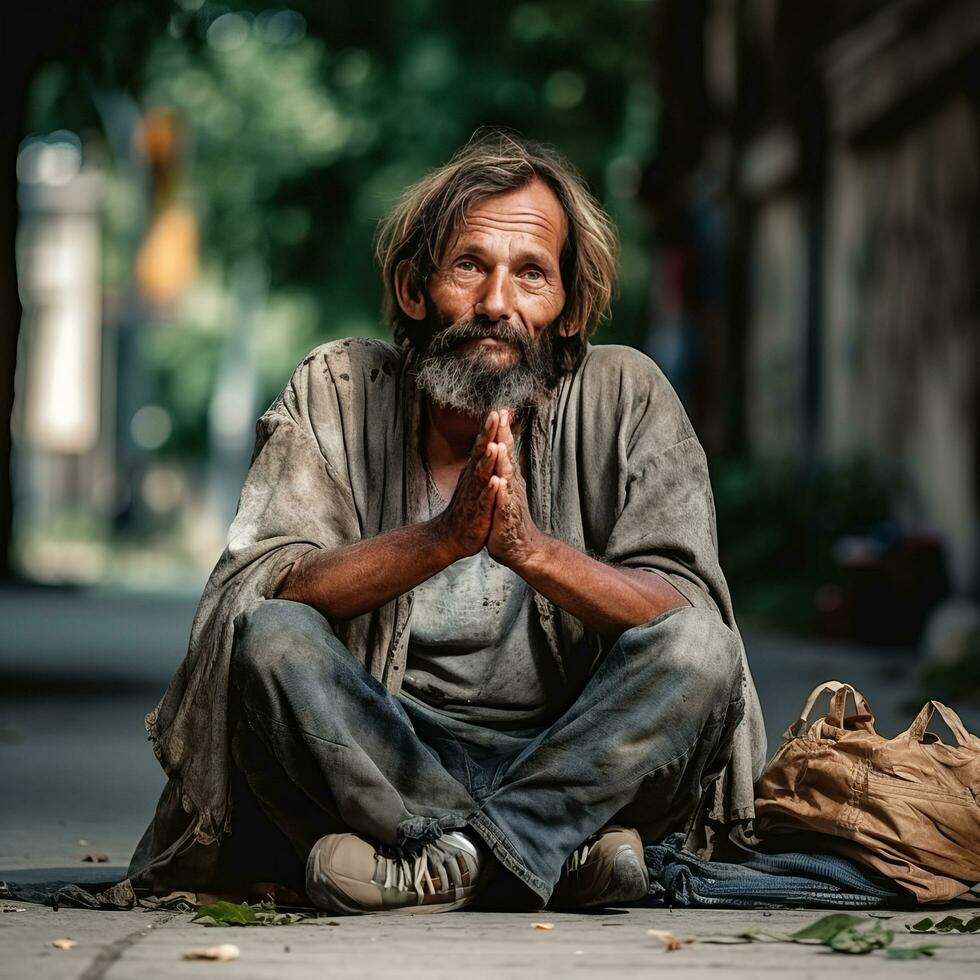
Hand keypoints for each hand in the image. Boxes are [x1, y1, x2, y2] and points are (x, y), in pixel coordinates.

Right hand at [435, 413, 502, 559]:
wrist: (449, 536)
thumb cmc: (465, 508)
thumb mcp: (474, 481)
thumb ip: (482, 462)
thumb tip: (489, 441)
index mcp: (474, 471)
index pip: (483, 445)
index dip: (490, 428)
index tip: (499, 408)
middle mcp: (472, 479)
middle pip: (481, 453)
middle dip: (488, 434)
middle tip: (494, 414)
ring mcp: (474, 495)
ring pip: (481, 474)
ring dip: (488, 460)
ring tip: (494, 445)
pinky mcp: (477, 513)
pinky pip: (483, 500)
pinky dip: (489, 491)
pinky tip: (494, 482)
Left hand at [487, 408, 545, 569]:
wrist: (521, 548)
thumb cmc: (510, 519)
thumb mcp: (505, 490)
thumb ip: (504, 470)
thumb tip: (502, 449)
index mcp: (509, 478)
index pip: (505, 449)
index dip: (502, 430)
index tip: (499, 408)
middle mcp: (512, 485)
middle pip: (507, 456)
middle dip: (504, 435)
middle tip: (501, 414)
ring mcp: (511, 500)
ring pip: (507, 477)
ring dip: (503, 461)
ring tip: (500, 444)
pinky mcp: (507, 516)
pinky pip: (504, 502)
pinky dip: (502, 492)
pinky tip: (500, 482)